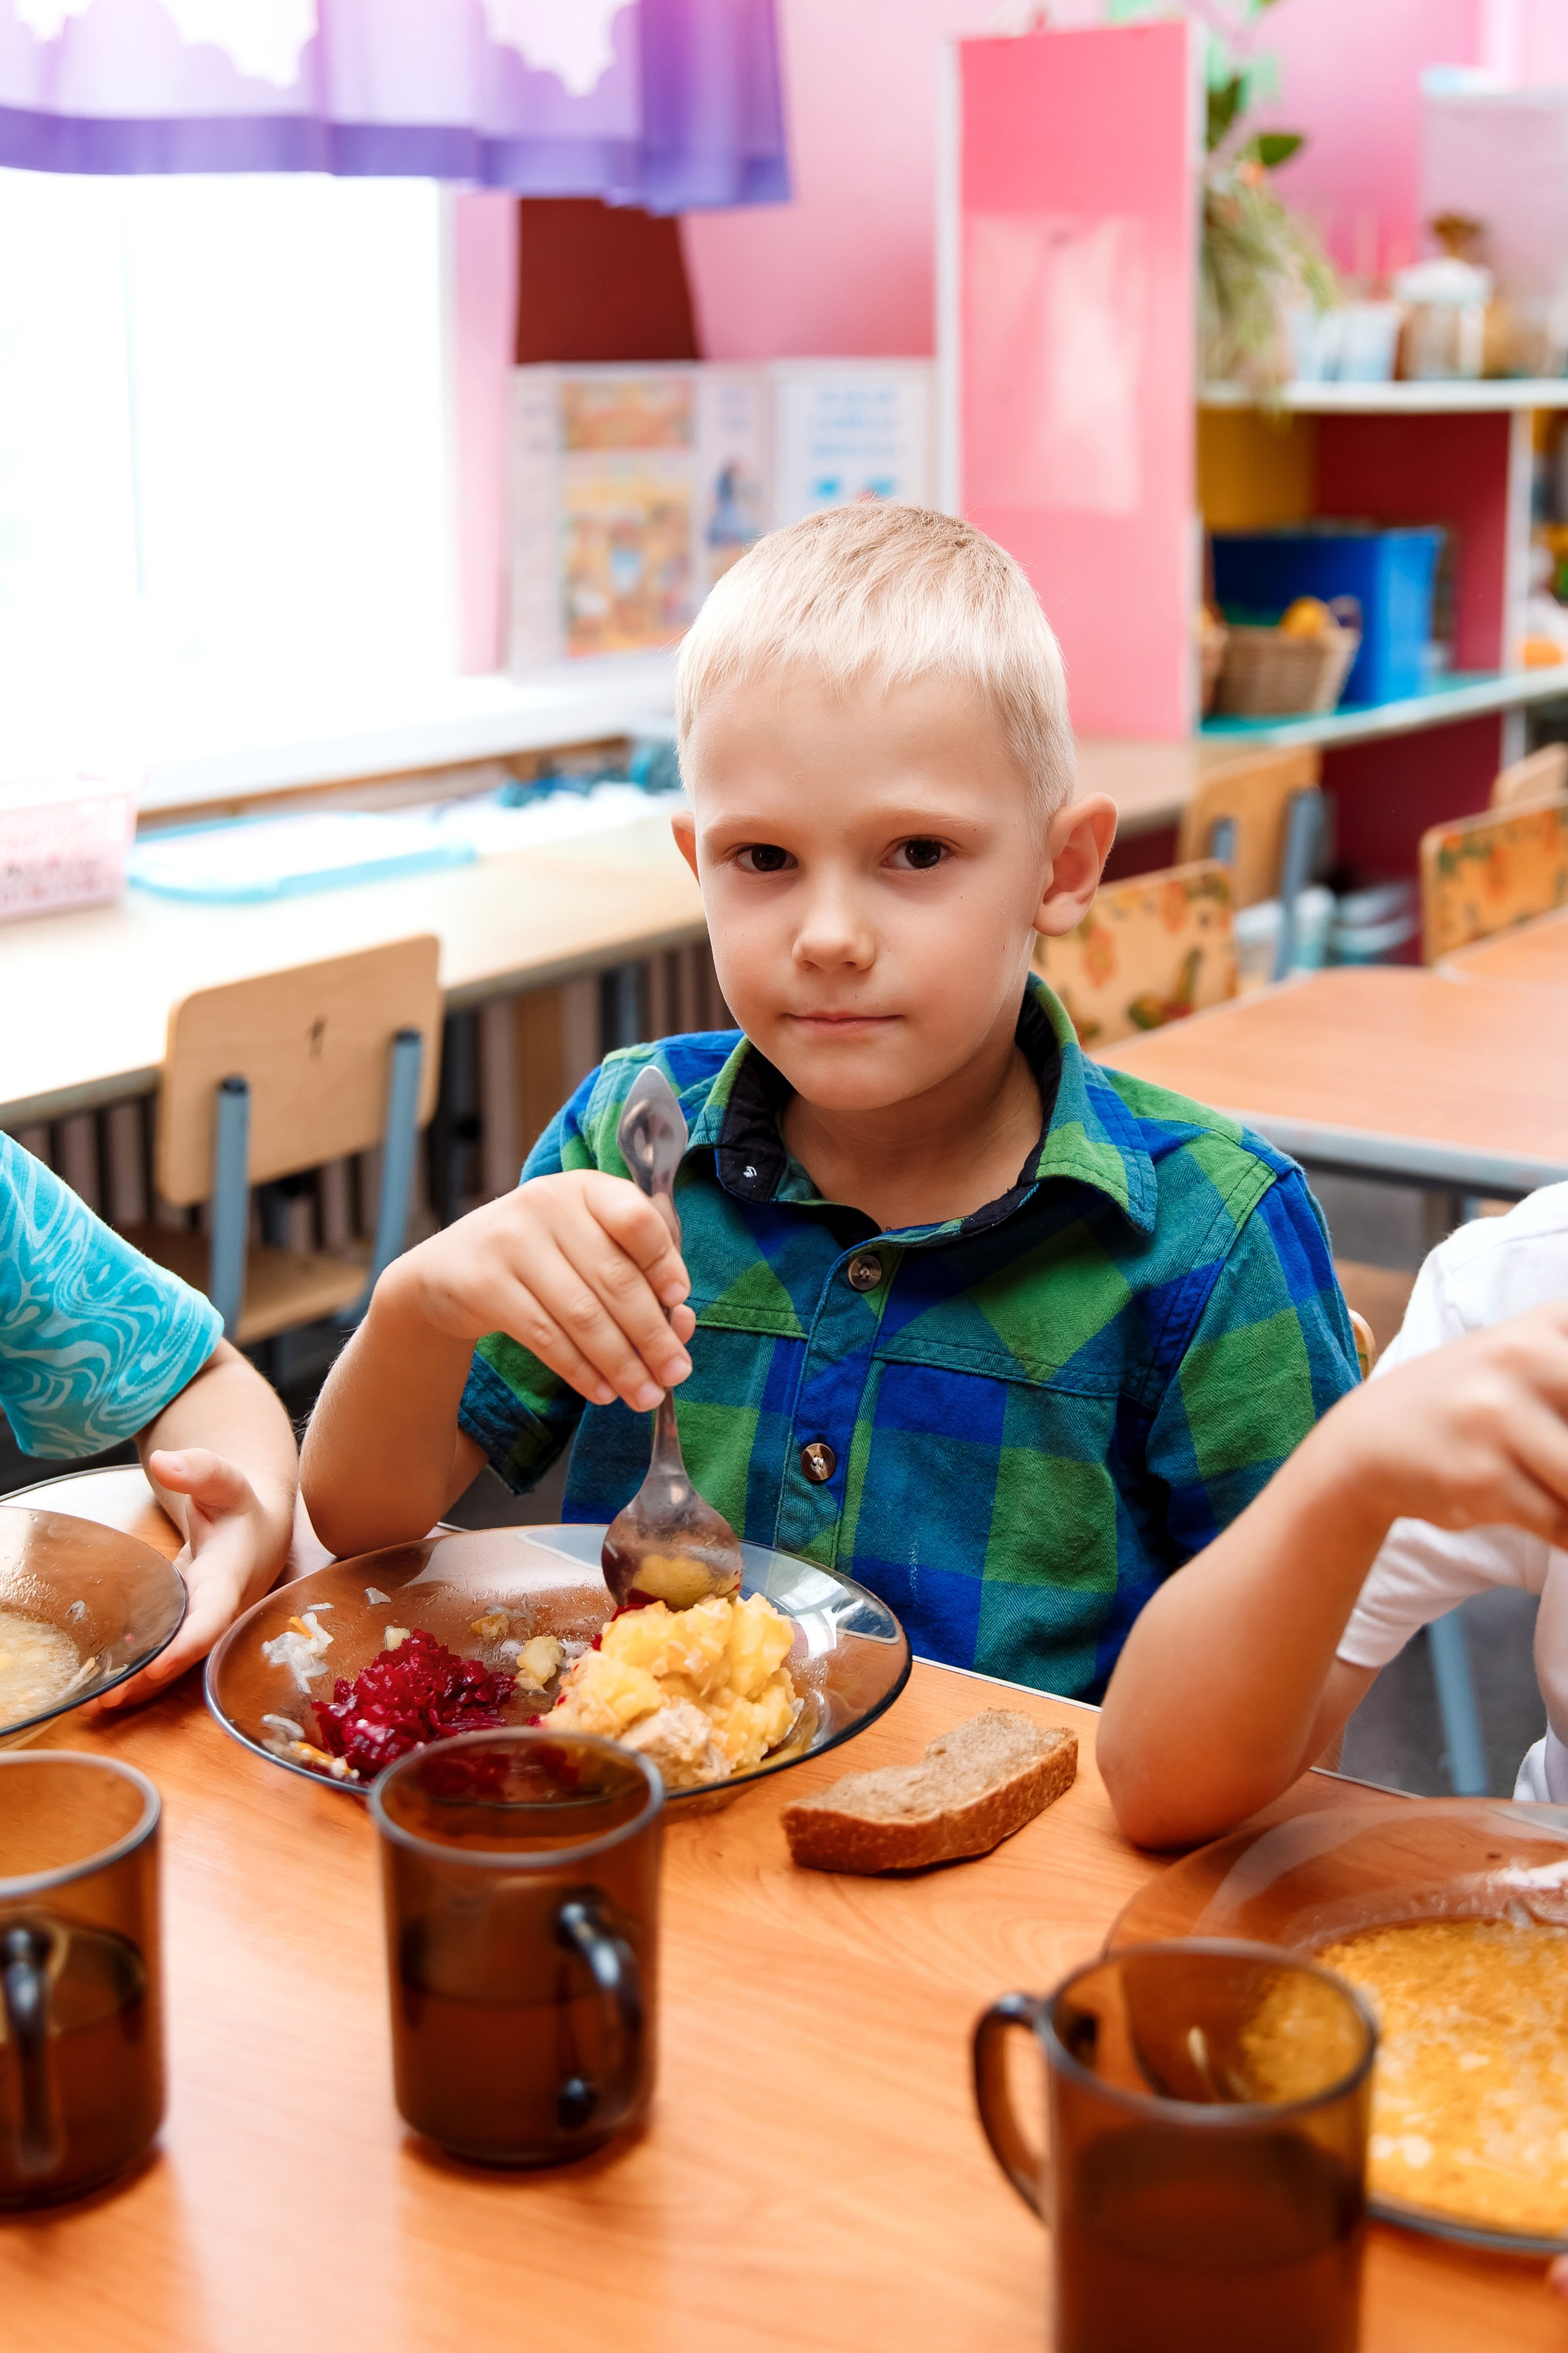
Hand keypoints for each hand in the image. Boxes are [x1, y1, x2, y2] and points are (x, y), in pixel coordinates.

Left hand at [97, 1447, 292, 1710]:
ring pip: (174, 1662)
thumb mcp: (224, 1481)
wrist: (260, 1530)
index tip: (159, 1663)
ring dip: (140, 1685)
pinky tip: (106, 1689)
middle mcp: (220, 1609)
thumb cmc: (241, 1505)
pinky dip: (139, 1674)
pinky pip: (165, 1656)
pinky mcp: (187, 1628)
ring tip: (98, 1703)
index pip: (213, 1615)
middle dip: (152, 1677)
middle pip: (188, 1652)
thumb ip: (199, 1469)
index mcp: (230, 1577)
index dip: (189, 1642)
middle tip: (108, 1697)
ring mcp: (203, 1623)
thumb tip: (166, 1462)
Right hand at [384, 1170, 696, 1413]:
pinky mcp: (483, 1284)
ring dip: (621, 1363)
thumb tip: (681, 1326)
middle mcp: (547, 1204)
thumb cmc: (542, 1258)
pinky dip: (580, 1370)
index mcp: (585, 1188)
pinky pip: (545, 1337)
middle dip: (652, 1334)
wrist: (448, 1269)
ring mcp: (511, 1241)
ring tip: (646, 1395)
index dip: (664, 1262)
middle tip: (677, 1373)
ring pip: (582, 1314)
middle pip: (614, 1277)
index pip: (635, 1217)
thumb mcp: (585, 1244)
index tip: (681, 1302)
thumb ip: (635, 1273)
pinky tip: (602, 1392)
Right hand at [1333, 1300, 1567, 1546]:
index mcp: (1551, 1323)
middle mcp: (1523, 1357)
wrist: (1370, 1441)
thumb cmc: (1476, 1403)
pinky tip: (1551, 1518)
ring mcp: (1498, 1416)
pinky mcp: (1482, 1478)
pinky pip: (1564, 1524)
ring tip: (1557, 1492)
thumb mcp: (1533, 1357)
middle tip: (1564, 1470)